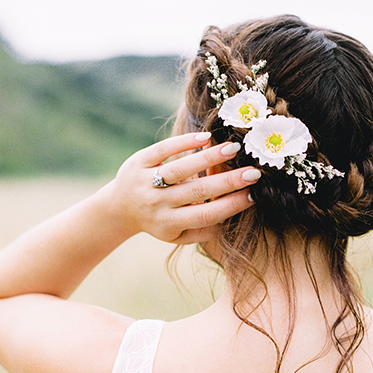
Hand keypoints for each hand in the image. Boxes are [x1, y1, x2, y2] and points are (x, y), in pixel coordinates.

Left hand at [107, 132, 260, 243]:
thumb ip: (202, 232)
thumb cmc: (158, 221)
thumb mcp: (177, 235)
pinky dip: (184, 143)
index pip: (205, 215)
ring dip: (208, 158)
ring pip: (180, 169)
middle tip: (253, 172)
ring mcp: (146, 182)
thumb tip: (230, 220)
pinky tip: (206, 137)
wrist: (119, 208)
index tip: (253, 195)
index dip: (230, 206)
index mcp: (169, 223)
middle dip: (228, 181)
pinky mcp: (138, 162)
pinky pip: (163, 150)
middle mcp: (157, 204)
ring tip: (233, 148)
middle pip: (197, 192)